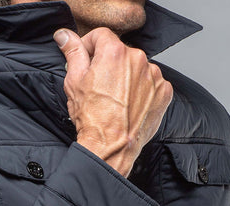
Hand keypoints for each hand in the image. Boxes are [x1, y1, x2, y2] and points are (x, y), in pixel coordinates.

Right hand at [53, 26, 172, 176]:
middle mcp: (138, 60)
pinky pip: (153, 83)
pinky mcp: (164, 92)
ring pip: (137, 67)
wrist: (112, 146)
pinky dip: (144, 90)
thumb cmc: (93, 119)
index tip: (87, 59)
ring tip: (117, 98)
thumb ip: (73, 52)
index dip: (90, 46)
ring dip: (128, 76)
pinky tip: (132, 104)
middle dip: (110, 63)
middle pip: (121, 51)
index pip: (101, 35)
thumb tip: (65, 36)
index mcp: (114, 52)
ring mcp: (153, 76)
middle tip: (101, 85)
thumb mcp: (75, 81)